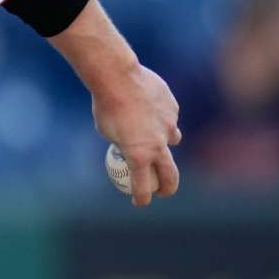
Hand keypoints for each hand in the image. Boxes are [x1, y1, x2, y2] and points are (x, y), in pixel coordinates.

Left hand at [91, 64, 182, 206]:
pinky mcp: (173, 108)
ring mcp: (169, 125)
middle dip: (168, 187)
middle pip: (170, 174)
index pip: (143, 185)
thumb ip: (121, 141)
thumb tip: (126, 145)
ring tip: (155, 138)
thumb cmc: (105, 106)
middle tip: (163, 192)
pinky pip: (169, 118)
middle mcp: (158, 143)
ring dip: (166, 144)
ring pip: (173, 140)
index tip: (139, 201)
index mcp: (139, 154)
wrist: (117, 77)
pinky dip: (161, 118)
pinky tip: (150, 108)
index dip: (141, 197)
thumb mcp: (106, 130)